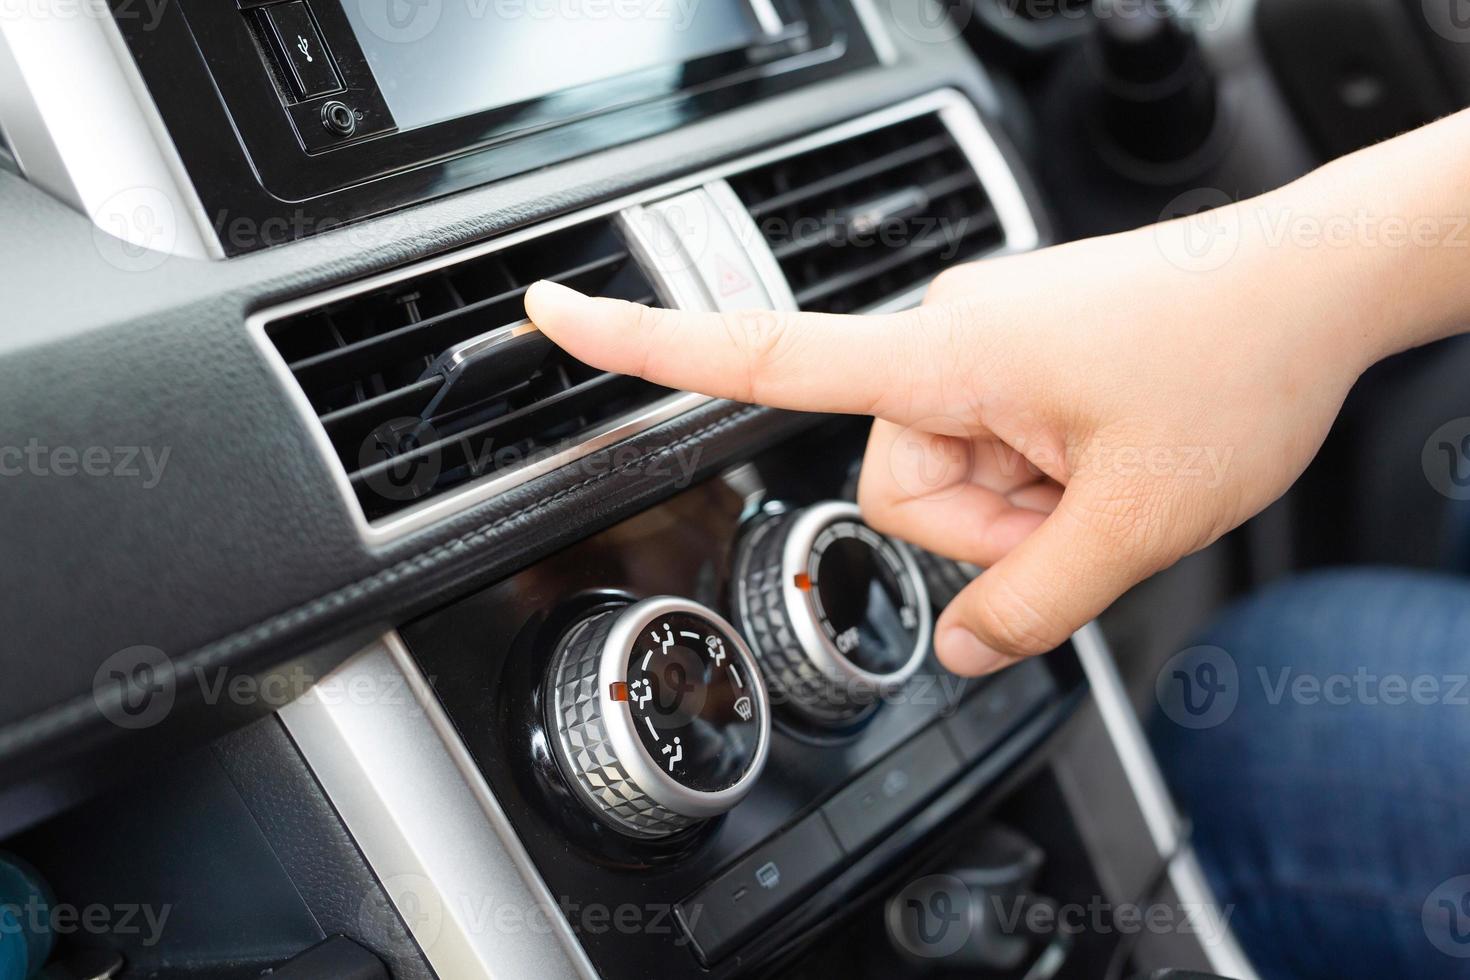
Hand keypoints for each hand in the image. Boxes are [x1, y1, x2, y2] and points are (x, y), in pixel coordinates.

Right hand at [525, 118, 1468, 674]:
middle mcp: (947, 333)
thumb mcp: (1134, 523)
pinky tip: (1103, 454)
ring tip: (1104, 471)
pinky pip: (989, 438)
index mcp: (944, 356)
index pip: (761, 353)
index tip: (550, 312)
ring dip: (1021, 502)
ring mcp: (983, 338)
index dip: (643, 346)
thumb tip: (960, 648)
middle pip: (897, 483)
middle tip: (1079, 503)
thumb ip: (1027, 606)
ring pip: (949, 473)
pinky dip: (1038, 472)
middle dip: (983, 524)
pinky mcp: (1016, 346)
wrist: (1314, 286)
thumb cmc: (1233, 366)